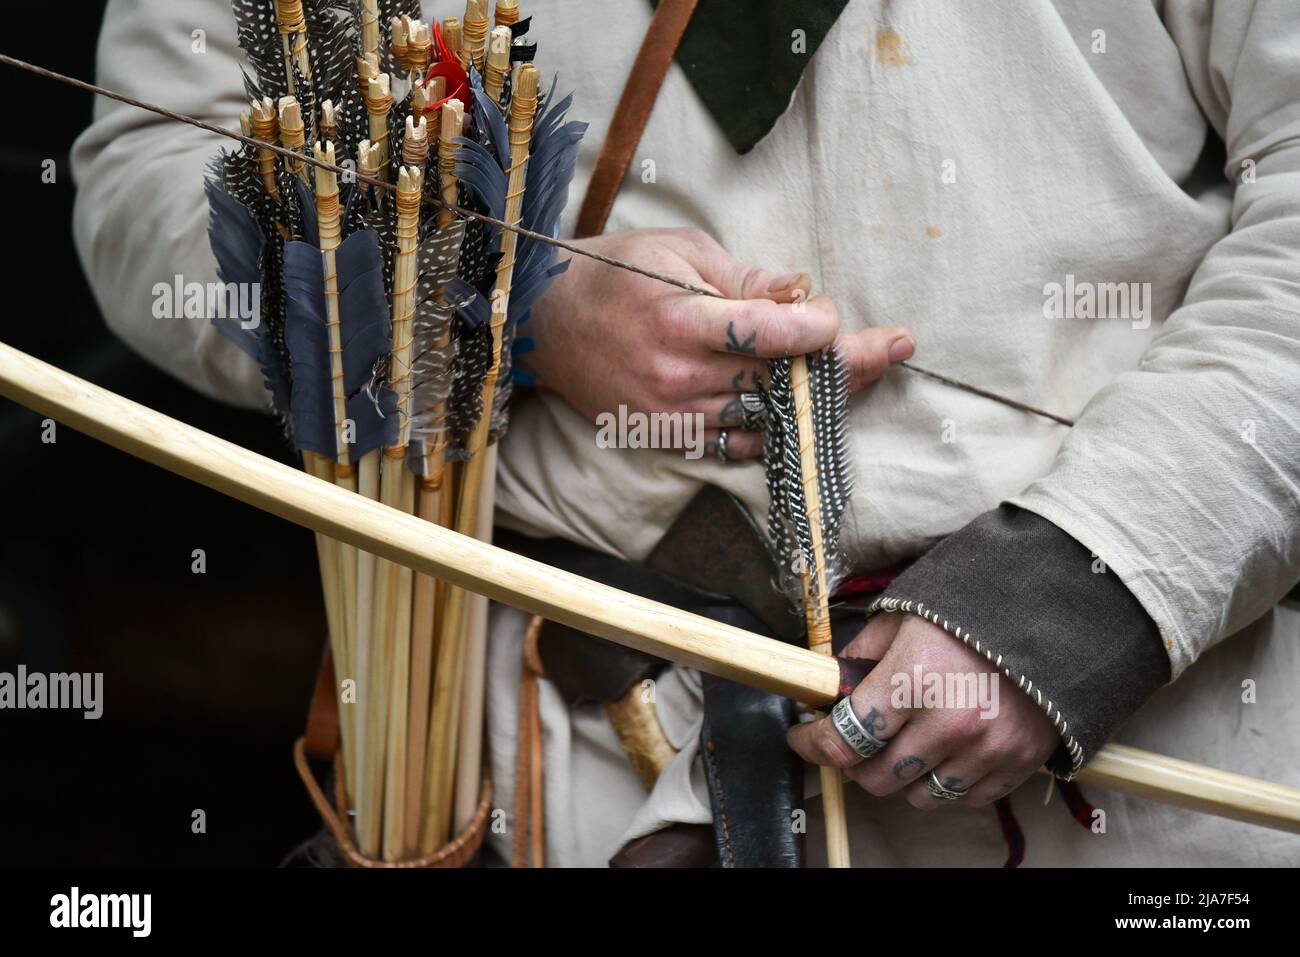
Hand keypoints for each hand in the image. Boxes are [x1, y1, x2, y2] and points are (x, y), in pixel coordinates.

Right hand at [524, 228, 914, 458]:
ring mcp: (671, 414)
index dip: (818, 329)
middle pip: (779, 379)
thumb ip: (743, 279)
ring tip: (861, 373)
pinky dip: (773, 426)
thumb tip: (800, 294)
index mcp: (679, 319)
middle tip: (893, 346)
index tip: (839, 316)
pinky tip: (800, 407)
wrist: (544, 321)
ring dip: (816, 397)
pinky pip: (735, 442)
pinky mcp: (665, 436)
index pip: (767, 334)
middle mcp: (677, 376)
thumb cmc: (613, 271)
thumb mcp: (679, 251)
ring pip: (765, 415)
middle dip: (844, 363)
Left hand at [788, 613, 1060, 806]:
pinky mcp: (1017, 763)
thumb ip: (862, 654)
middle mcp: (948, 722)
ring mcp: (986, 748)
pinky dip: (947, 782)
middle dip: (855, 762)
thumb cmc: (973, 609)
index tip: (804, 737)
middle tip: (854, 741)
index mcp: (912, 679)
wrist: (1056, 613)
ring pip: (918, 797)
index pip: (843, 738)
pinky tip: (945, 750)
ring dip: (902, 777)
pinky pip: (964, 798)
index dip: (812, 743)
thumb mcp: (905, 617)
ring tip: (904, 745)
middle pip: (876, 778)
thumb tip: (827, 684)